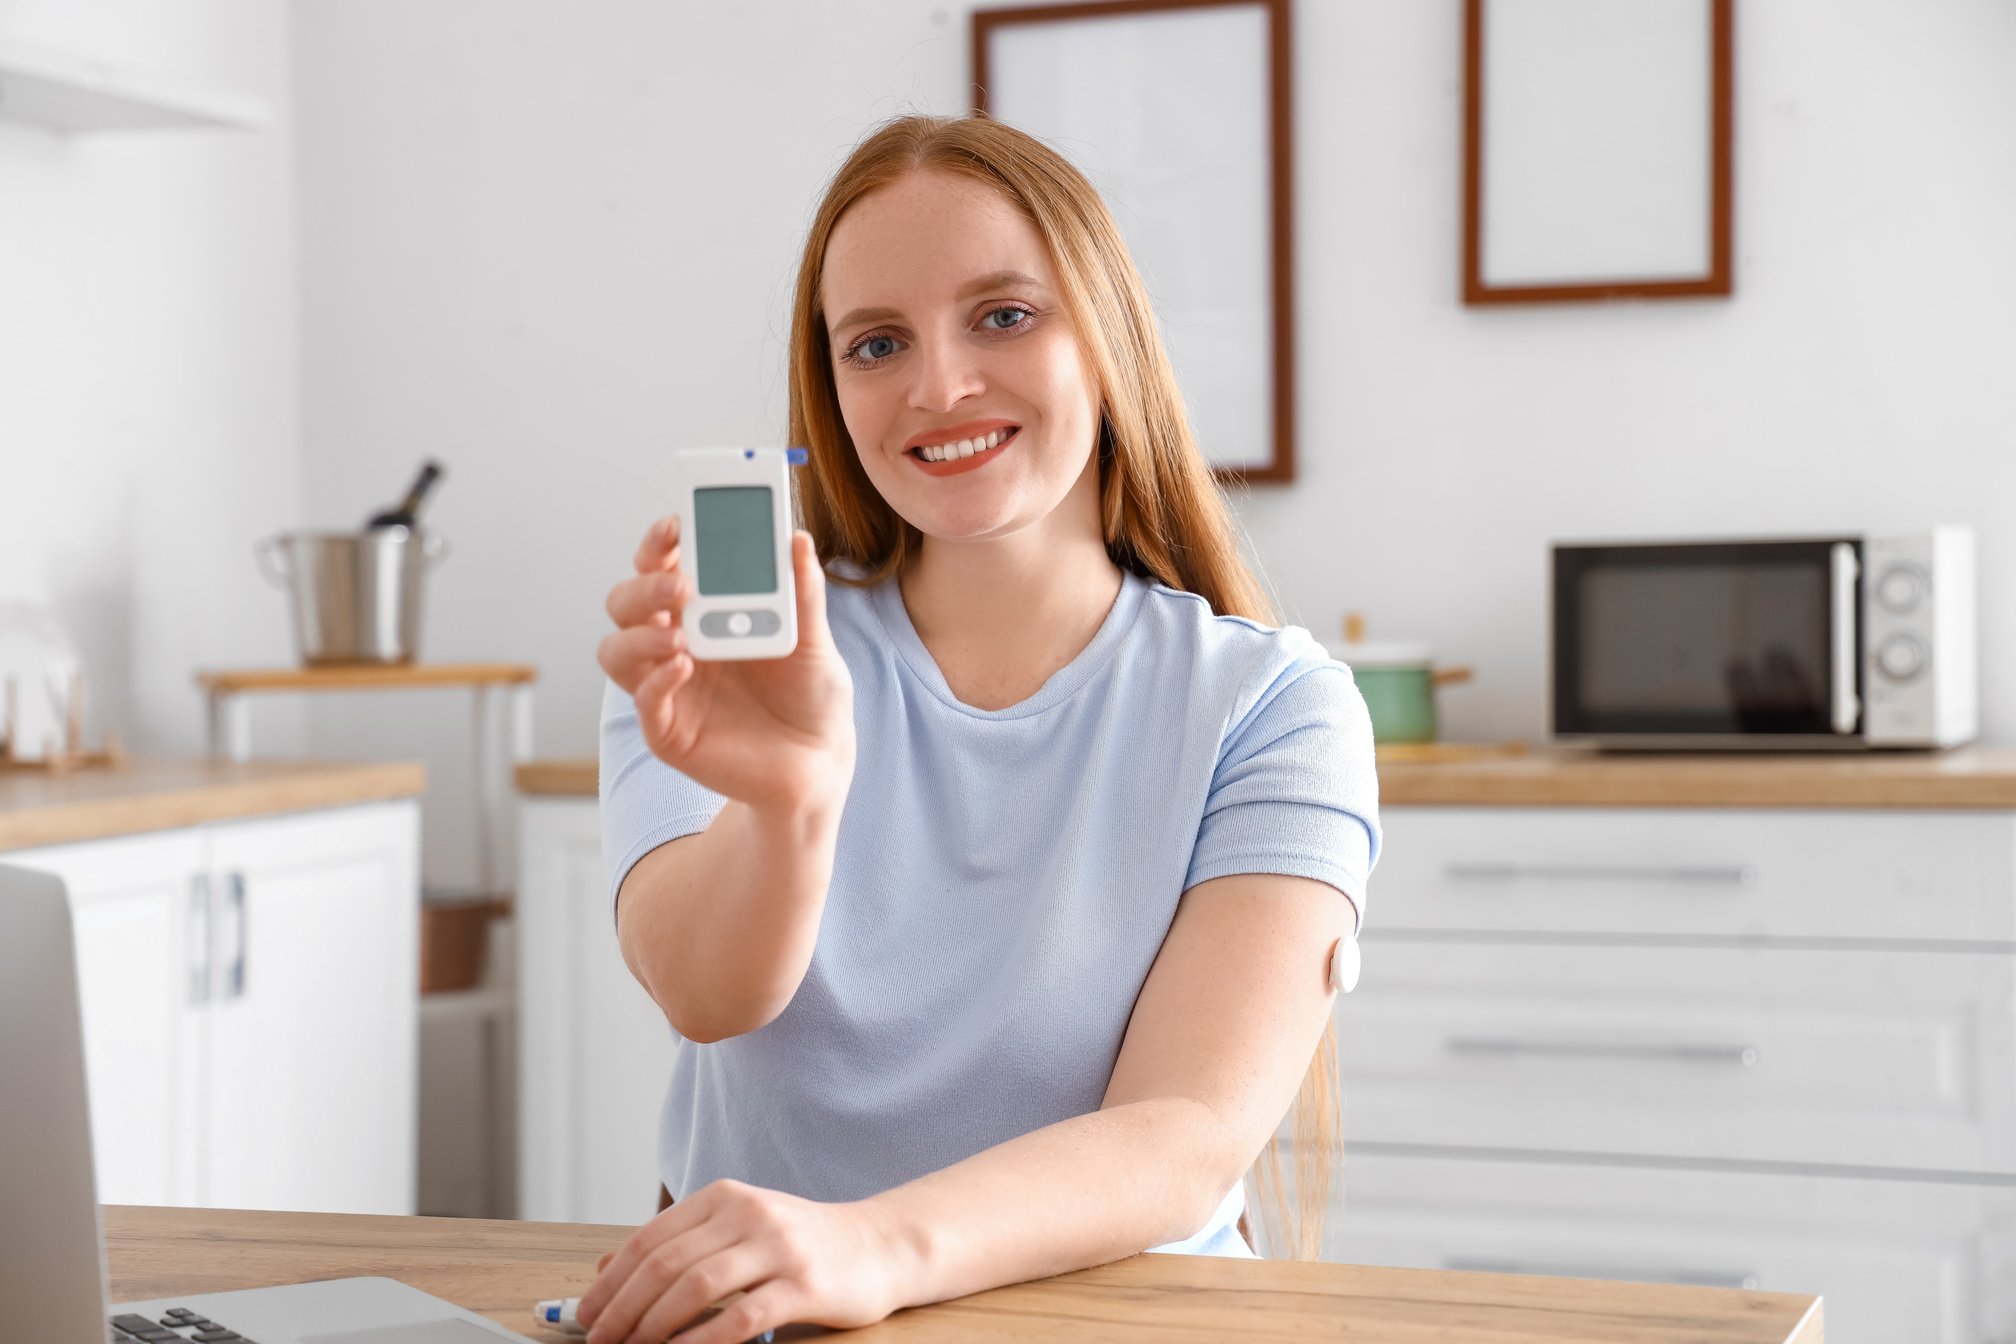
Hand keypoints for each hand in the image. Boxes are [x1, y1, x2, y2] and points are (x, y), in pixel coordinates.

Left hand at [575, 1179, 910, 1343]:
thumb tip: (607, 1270)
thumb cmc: (802, 1244)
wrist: (878, 1246)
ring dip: (653, 1326)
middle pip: (667, 1264)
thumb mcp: (738, 1229)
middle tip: (599, 1341)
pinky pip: (741, 1316)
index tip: (586, 1313)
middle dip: (624, 1308)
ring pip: (697, 1287)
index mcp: (725, 1197)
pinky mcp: (804, 1284)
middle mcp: (749, 1214)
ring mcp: (779, 1247)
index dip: (613, 1281)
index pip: (652, 1238)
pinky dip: (702, 1340)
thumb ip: (680, 1243)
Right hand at [598, 517, 855, 815]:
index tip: (675, 523)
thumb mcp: (814, 639)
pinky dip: (657, 680)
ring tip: (680, 636)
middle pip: (626, 602)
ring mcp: (666, 687)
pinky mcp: (668, 731)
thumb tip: (797, 539)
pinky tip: (684, 666)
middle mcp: (675, 643)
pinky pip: (644, 701)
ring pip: (616, 651)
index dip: (659, 542)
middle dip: (645, 586)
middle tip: (681, 584)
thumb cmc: (810, 693)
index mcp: (702, 611)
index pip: (661, 566)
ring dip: (639, 636)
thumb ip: (803, 593)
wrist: (818, 760)